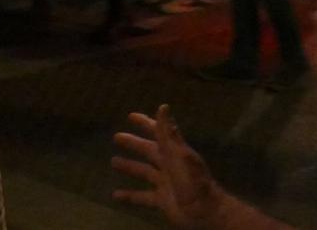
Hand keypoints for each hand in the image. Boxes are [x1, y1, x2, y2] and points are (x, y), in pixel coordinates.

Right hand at [111, 106, 225, 225]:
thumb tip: (163, 106)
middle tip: (116, 137)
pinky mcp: (162, 200)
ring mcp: (164, 183)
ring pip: (144, 172)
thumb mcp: (180, 154)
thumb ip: (169, 133)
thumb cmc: (192, 181)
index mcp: (173, 152)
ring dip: (129, 167)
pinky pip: (142, 197)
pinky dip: (129, 196)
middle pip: (148, 151)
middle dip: (133, 143)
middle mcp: (168, 165)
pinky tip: (115, 195)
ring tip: (113, 162)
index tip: (131, 116)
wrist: (203, 211)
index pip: (158, 133)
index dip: (146, 123)